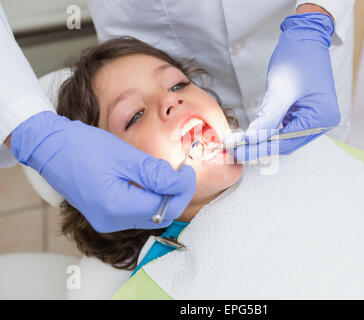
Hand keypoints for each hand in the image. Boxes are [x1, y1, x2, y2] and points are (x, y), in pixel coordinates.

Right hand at [11, 111, 195, 232]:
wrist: (50, 148)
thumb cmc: (83, 147)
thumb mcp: (125, 156)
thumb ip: (155, 173)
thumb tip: (181, 182)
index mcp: (116, 207)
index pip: (164, 207)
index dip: (182, 190)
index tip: (188, 171)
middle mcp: (112, 221)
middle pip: (159, 216)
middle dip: (175, 196)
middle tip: (181, 173)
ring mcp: (107, 221)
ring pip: (149, 215)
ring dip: (163, 197)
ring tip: (166, 174)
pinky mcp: (105, 215)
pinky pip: (136, 212)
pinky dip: (148, 198)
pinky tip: (149, 181)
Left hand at [224, 13, 340, 160]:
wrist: (305, 37)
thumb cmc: (298, 57)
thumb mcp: (281, 90)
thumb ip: (268, 118)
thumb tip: (252, 139)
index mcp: (322, 117)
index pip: (287, 142)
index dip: (261, 148)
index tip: (240, 152)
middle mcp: (322, 121)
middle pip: (287, 142)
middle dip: (262, 145)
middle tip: (237, 149)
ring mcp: (314, 116)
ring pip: (284, 136)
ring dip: (264, 137)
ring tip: (243, 140)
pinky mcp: (305, 111)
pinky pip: (285, 125)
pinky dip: (270, 127)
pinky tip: (256, 128)